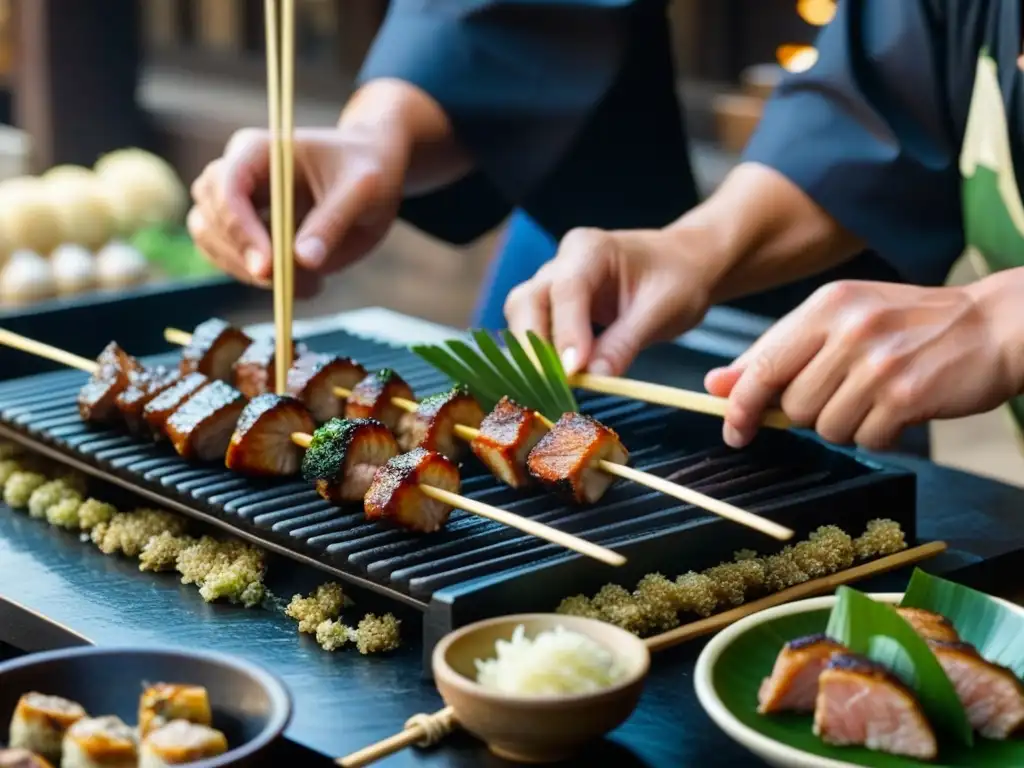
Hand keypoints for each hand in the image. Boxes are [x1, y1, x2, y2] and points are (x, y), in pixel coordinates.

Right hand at [188, 124, 409, 294]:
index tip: (269, 267)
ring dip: (250, 273)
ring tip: (309, 284)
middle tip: (291, 283)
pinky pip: (230, 260)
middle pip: (209, 217)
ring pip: (211, 242)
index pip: (227, 188)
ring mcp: (235, 203)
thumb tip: (304, 260)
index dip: (240, 229)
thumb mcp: (362, 189)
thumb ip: (333, 220)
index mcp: (257, 150)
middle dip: (243, 256)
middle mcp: (236, 173)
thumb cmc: (367, 169)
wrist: (371, 174)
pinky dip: (260, 280)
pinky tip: (304, 283)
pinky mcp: (245, 231)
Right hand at [503, 227, 717, 375]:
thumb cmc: (677, 279)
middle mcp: (563, 261)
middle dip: (536, 345)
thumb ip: (625, 342)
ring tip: (558, 384)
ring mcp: (553, 281)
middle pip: (528, 301)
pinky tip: (558, 378)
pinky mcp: (553, 304)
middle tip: (557, 385)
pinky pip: (534, 328)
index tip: (573, 371)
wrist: (682, 266)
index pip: (566, 291)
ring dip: (534, 352)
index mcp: (591, 248)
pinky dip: (541, 355)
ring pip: (523, 315)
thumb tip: (596, 378)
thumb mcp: (662, 310)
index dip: (566, 333)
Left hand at [704, 278, 1023, 450]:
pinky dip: (879, 434)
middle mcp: (849, 329)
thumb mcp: (839, 320)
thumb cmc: (909, 325)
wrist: (994, 325)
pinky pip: (867, 439)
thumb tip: (718, 384)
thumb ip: (777, 351)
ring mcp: (879, 362)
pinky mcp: (908, 394)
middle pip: (792, 405)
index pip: (762, 365)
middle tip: (843, 395)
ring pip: (826, 427)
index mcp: (825, 306)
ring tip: (874, 399)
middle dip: (810, 414)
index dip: (740, 405)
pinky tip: (898, 410)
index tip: (734, 429)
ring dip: (846, 426)